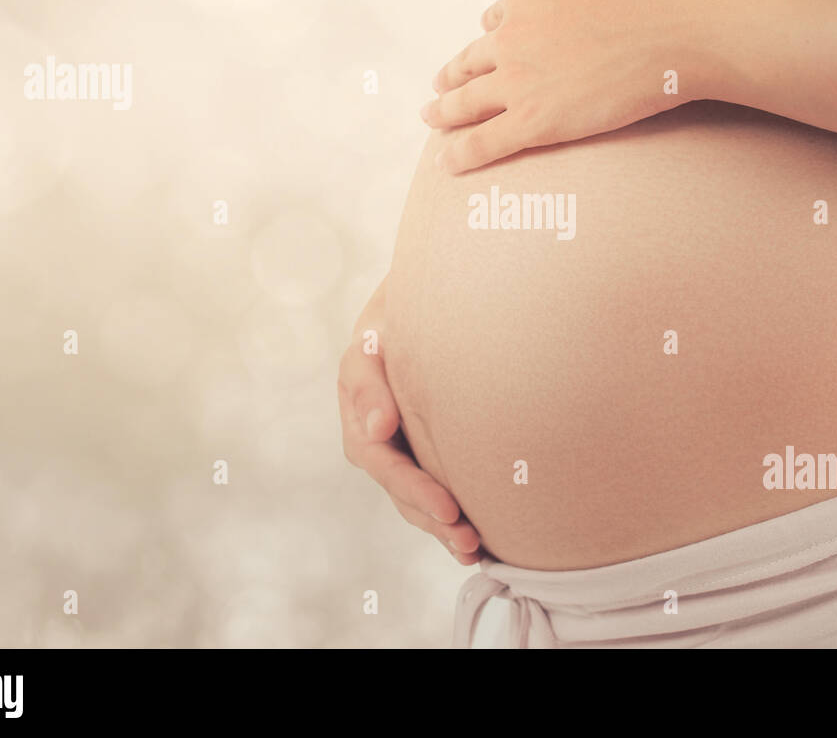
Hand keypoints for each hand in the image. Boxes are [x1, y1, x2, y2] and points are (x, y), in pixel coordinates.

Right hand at [337, 278, 481, 564]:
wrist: (439, 291)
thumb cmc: (410, 303)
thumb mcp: (382, 324)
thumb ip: (371, 375)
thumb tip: (378, 429)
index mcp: (358, 395)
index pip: (375, 450)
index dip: (407, 479)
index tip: (446, 503)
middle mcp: (373, 428)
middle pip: (396, 483)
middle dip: (427, 510)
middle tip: (461, 527)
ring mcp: (400, 441)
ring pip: (414, 496)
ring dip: (440, 525)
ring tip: (471, 546)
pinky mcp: (426, 448)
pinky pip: (434, 491)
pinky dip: (451, 519)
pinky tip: (478, 545)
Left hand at [421, 0, 711, 172]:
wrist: (675, 26)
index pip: (498, 19)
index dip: (493, 35)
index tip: (489, 45)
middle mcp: (511, 36)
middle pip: (471, 60)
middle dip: (453, 75)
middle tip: (440, 86)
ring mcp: (517, 81)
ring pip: (466, 101)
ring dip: (444, 112)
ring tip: (432, 121)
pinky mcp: (532, 120)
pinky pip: (485, 142)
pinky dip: (462, 155)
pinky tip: (446, 165)